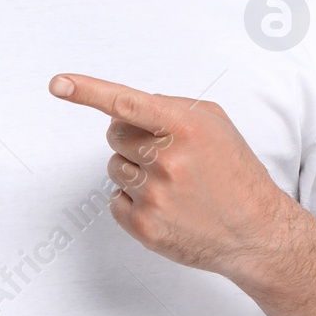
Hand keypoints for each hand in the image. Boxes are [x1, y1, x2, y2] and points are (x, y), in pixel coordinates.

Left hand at [49, 73, 297, 283]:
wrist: (256, 232)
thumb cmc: (234, 172)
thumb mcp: (214, 123)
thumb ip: (171, 106)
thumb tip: (127, 107)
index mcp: (184, 126)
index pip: (126, 102)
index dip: (87, 90)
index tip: (58, 83)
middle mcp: (166, 159)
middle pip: (115, 135)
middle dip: (132, 139)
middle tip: (164, 154)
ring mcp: (154, 195)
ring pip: (114, 167)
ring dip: (134, 170)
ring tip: (172, 183)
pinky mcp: (144, 226)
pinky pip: (115, 200)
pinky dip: (133, 200)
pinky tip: (165, 205)